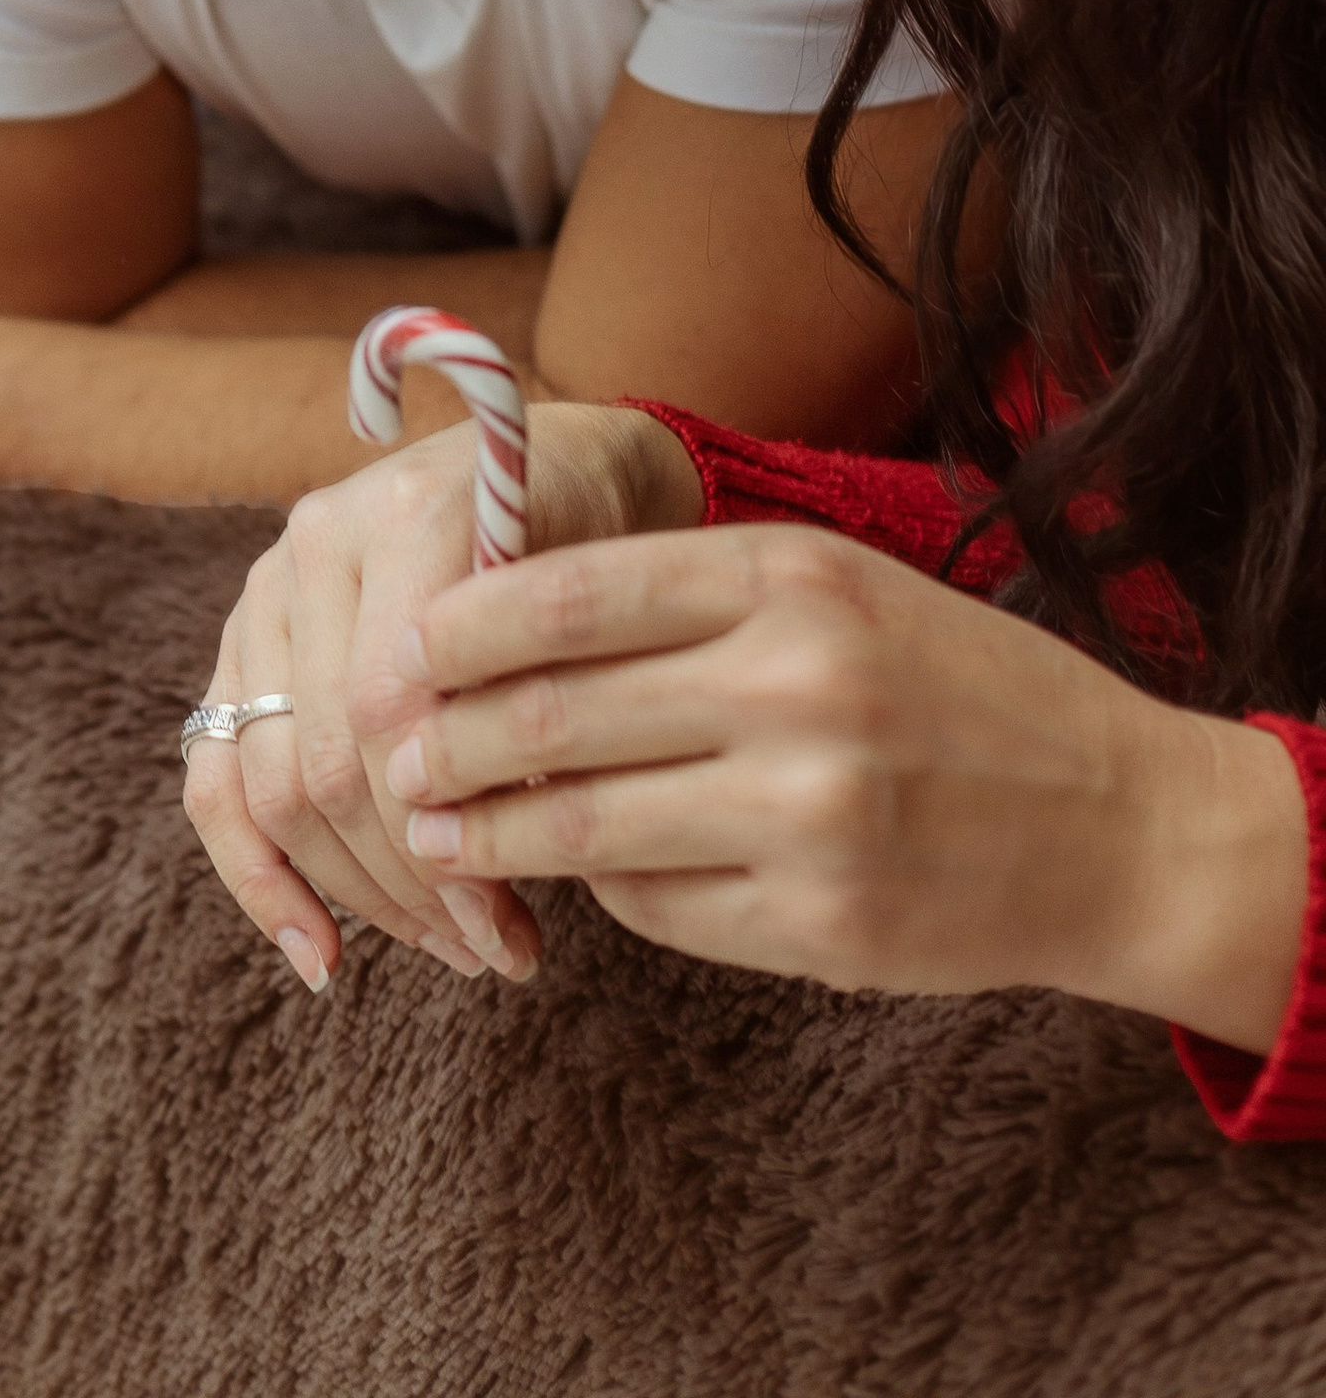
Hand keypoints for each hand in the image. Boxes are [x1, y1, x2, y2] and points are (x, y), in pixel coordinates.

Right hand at [183, 401, 696, 995]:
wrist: (557, 463)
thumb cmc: (598, 539)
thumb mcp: (599, 597)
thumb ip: (541, 694)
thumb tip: (500, 844)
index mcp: (407, 515)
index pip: (389, 709)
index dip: (443, 837)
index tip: (513, 927)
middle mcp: (316, 542)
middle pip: (329, 760)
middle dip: (410, 884)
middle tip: (494, 954)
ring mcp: (267, 591)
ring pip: (273, 784)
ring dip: (358, 895)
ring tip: (451, 949)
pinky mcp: (241, 642)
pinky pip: (213, 777)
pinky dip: (258, 878)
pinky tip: (318, 955)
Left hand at [383, 521, 1310, 1051]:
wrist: (1116, 822)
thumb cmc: (949, 685)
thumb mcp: (830, 591)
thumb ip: (685, 603)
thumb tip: (501, 635)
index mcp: (787, 578)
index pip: (571, 591)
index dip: (460, 624)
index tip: (391, 646)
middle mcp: (793, 686)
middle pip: (556, 712)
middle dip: (446, 739)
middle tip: (386, 756)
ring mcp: (809, 813)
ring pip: (588, 824)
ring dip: (492, 832)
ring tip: (434, 830)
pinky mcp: (822, 924)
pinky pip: (661, 906)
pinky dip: (606, 890)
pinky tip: (580, 879)